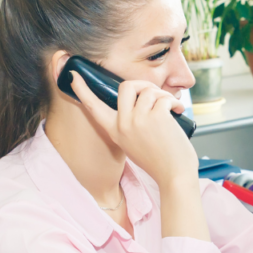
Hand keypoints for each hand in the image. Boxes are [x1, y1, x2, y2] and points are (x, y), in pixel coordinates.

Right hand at [70, 72, 197, 186]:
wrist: (174, 176)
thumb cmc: (159, 160)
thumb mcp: (133, 144)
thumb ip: (129, 126)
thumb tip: (138, 102)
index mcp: (115, 131)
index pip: (93, 107)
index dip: (82, 89)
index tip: (73, 75)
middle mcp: (123, 124)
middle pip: (126, 86)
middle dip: (143, 84)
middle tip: (156, 94)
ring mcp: (139, 120)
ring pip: (149, 90)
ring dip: (164, 95)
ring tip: (171, 108)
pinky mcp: (157, 117)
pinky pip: (164, 98)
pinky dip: (174, 102)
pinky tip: (178, 111)